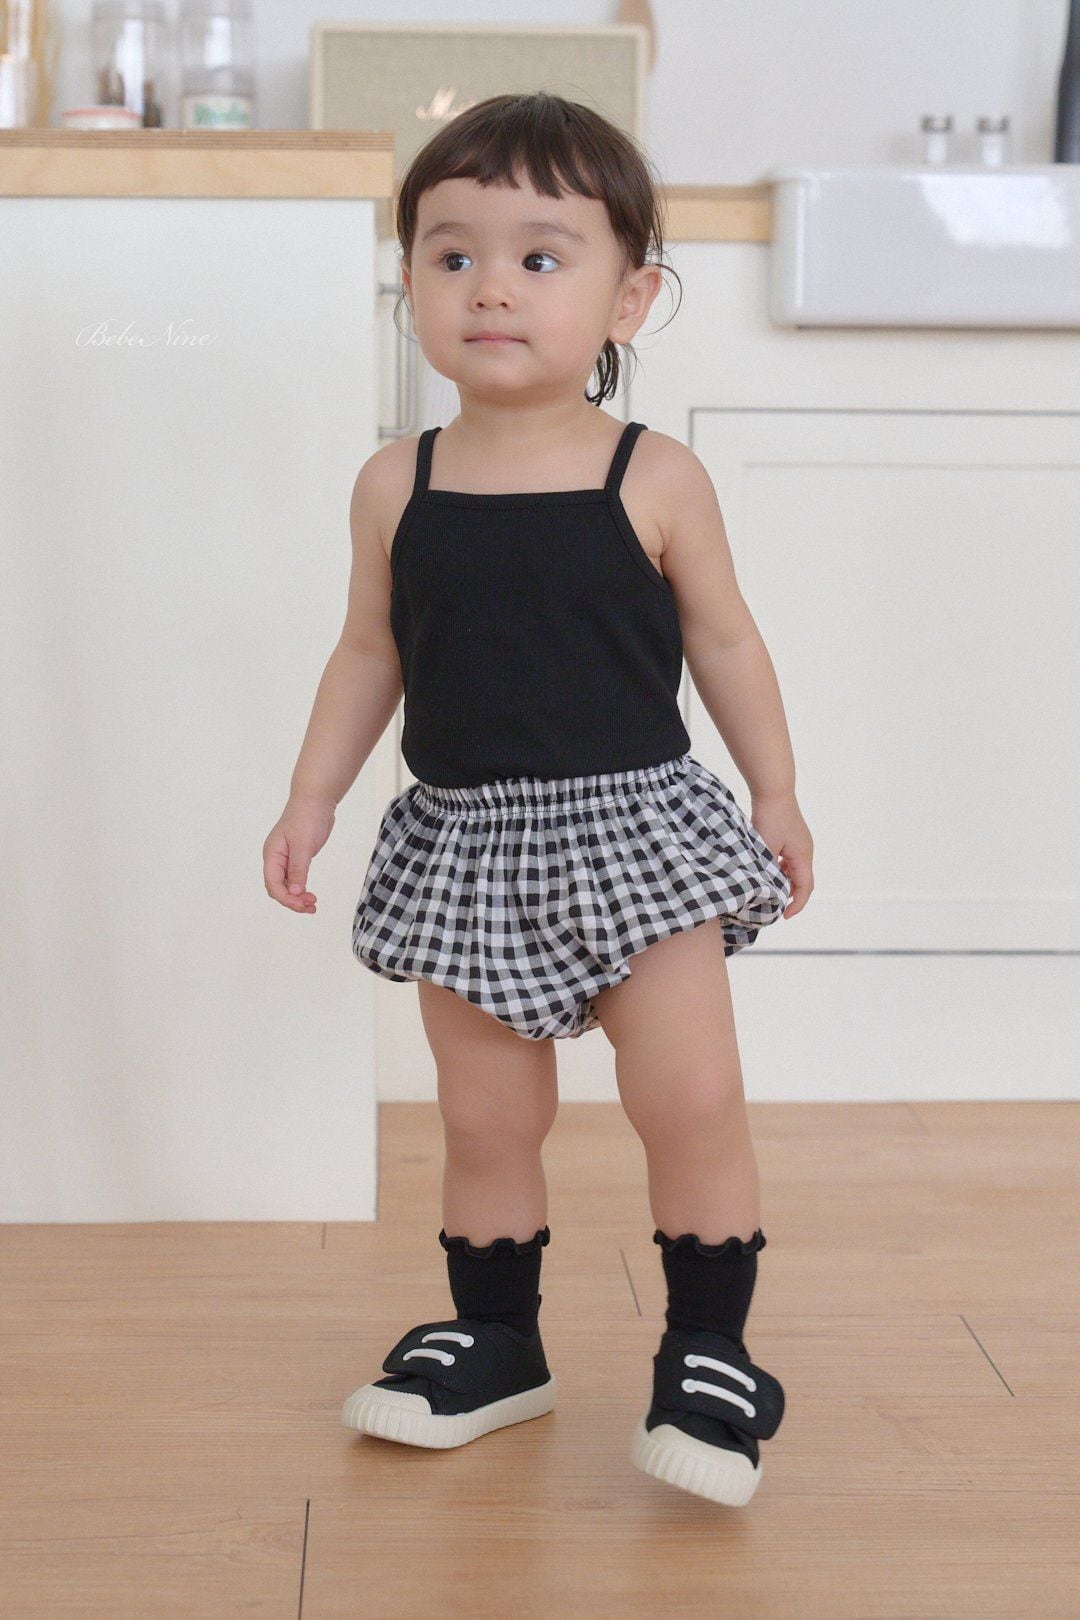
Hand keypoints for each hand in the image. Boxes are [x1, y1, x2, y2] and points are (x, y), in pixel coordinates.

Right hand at [263, 794, 335, 912]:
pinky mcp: (296, 857)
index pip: (273, 884)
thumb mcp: (303, 845)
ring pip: (287, 886)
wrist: (316, 799)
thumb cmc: (307, 817)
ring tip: (313, 905)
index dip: (286, 898)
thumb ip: (298, 870)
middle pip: (278, 888)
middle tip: (311, 907)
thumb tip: (295, 893)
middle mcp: (275, 859)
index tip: (302, 905)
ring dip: (298, 897)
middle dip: (292, 901)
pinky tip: (310, 895)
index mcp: (272, 855)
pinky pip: (295, 879)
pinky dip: (302, 889)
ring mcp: (285, 859)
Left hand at [749, 790, 813, 919]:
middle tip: (776, 907)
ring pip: (796, 870)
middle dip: (791, 896)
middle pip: (803, 881)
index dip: (796, 905)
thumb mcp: (765, 847)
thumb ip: (766, 869)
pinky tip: (767, 871)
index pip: (805, 888)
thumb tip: (763, 887)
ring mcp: (801, 843)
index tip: (783, 916)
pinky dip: (782, 870)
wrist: (773, 790)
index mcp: (803, 856)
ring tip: (769, 891)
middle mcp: (806, 851)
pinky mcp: (793, 836)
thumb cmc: (770, 817)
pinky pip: (791, 860)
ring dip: (785, 882)